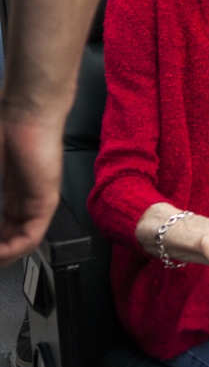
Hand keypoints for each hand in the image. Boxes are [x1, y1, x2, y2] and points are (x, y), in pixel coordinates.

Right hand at [0, 109, 63, 265]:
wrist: (25, 111)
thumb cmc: (3, 131)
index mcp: (8, 192)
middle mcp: (23, 200)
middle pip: (7, 238)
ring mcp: (36, 201)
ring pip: (18, 241)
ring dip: (0, 256)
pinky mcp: (45, 200)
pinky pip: (31, 236)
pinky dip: (12, 250)